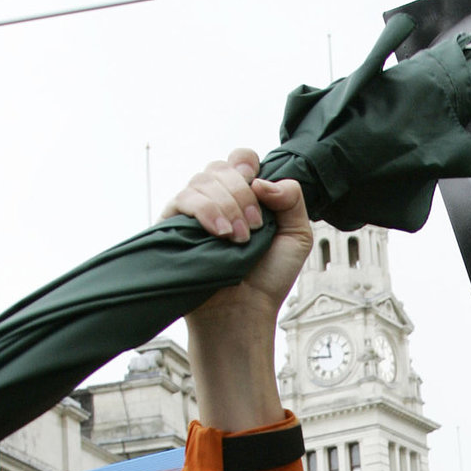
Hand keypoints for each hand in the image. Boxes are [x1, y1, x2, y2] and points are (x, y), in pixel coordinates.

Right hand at [162, 148, 312, 329]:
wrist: (243, 311)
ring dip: (227, 206)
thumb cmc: (268, 279)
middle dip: (242, 195)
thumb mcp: (297, 236)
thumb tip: (262, 180)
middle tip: (254, 229)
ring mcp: (194, 212)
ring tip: (239, 239)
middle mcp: (216, 199)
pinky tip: (220, 233)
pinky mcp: (173, 225)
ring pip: (202, 180)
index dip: (249, 167)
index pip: (240, 159)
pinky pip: (183, 199)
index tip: (261, 194)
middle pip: (221, 167)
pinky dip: (205, 211)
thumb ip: (293, 198)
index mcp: (244, 196)